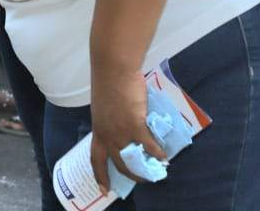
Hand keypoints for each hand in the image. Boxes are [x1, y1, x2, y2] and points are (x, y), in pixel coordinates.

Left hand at [89, 69, 167, 192]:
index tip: (103, 189)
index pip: (95, 158)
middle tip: (141, 179)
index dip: (100, 176)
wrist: (113, 70)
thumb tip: (124, 126)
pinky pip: (149, 146)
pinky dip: (157, 154)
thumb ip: (112, 120)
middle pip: (118, 163)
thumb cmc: (109, 83)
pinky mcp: (135, 126)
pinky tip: (164, 157)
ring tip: (155, 170)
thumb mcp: (105, 107)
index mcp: (98, 130)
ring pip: (133, 159)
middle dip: (130, 174)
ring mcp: (120, 132)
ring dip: (145, 167)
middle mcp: (107, 135)